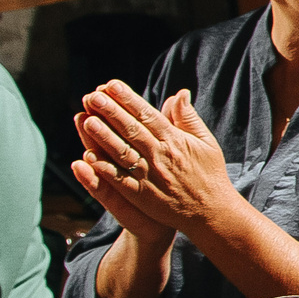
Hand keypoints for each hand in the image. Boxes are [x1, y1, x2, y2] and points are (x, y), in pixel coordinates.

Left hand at [72, 83, 235, 239]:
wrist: (212, 212)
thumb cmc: (209, 174)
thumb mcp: (206, 142)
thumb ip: (188, 118)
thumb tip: (179, 93)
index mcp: (175, 141)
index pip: (147, 115)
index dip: (128, 99)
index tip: (112, 85)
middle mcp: (161, 156)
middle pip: (132, 130)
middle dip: (111, 112)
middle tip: (92, 96)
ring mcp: (150, 177)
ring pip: (123, 153)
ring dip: (104, 136)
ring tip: (87, 120)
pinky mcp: (143, 197)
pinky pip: (121, 181)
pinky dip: (105, 169)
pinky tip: (89, 157)